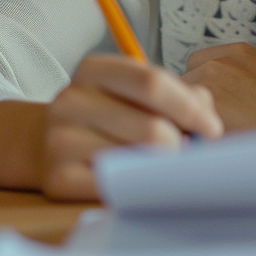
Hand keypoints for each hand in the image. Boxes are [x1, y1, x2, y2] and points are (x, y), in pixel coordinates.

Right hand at [39, 55, 221, 200]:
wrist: (44, 143)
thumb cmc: (106, 116)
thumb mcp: (134, 91)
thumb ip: (177, 94)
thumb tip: (206, 115)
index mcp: (94, 69)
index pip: (153, 83)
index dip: (190, 108)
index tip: (212, 128)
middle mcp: (71, 99)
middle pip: (151, 128)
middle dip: (180, 145)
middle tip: (184, 152)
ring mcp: (59, 138)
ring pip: (137, 159)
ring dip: (160, 166)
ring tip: (158, 162)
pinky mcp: (57, 177)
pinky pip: (116, 187)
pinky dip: (137, 186)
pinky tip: (137, 179)